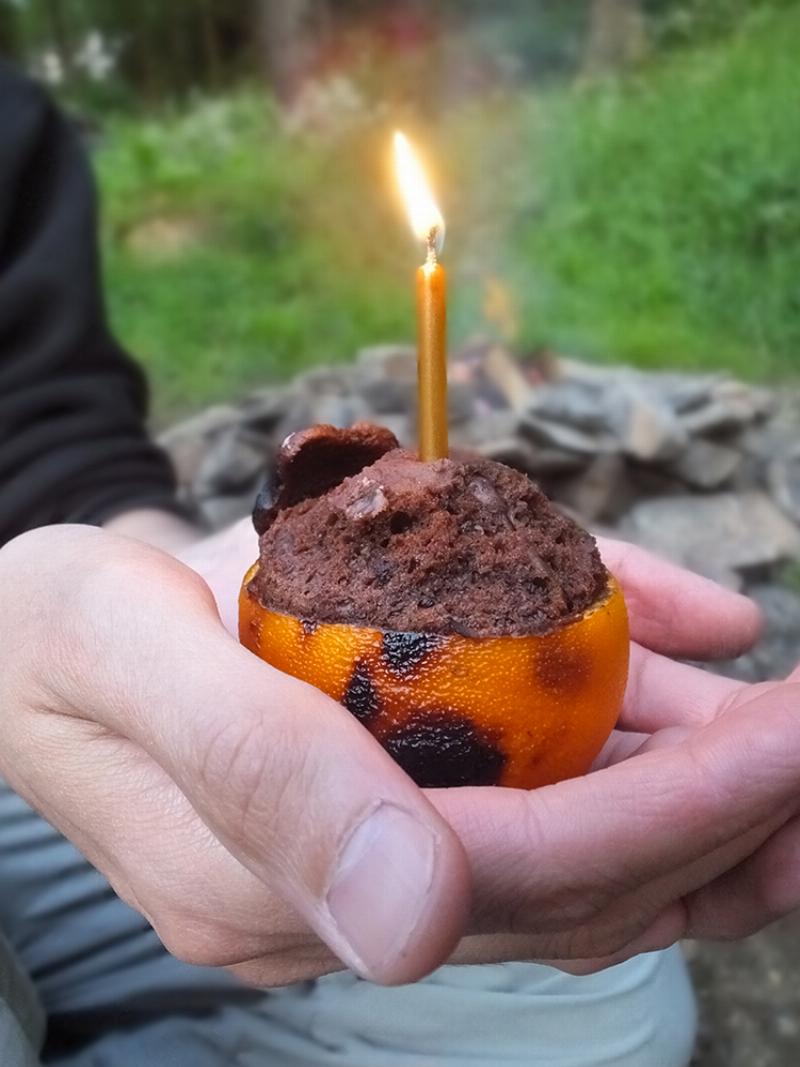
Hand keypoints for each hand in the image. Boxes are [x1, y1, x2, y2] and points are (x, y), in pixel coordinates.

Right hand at [0, 521, 779, 989]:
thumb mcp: (126, 653)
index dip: (665, 817)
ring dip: (692, 792)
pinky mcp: (378, 796)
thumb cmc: (55, 629)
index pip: (512, 875)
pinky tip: (683, 648)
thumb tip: (415, 925)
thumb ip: (259, 773)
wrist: (31, 629)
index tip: (789, 742)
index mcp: (270, 882)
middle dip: (721, 819)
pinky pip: (520, 774)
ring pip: (563, 838)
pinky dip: (610, 716)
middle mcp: (336, 890)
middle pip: (567, 877)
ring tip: (796, 742)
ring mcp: (362, 851)